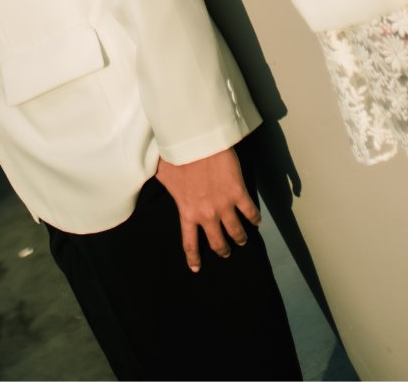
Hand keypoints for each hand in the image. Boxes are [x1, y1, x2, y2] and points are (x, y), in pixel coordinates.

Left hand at [155, 147, 259, 272]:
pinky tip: (256, 221)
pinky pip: (250, 212)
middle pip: (217, 242)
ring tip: (242, 239)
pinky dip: (254, 218)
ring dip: (240, 237)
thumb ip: (164, 186)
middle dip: (222, 250)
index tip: (196, 268)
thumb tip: (151, 181)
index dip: (194, 257)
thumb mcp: (163, 174)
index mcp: (187, 212)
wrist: (197, 139)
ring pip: (236, 231)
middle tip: (226, 251)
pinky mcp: (238, 192)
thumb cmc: (177, 153)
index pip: (190, 242)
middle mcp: (206, 214)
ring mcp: (224, 205)